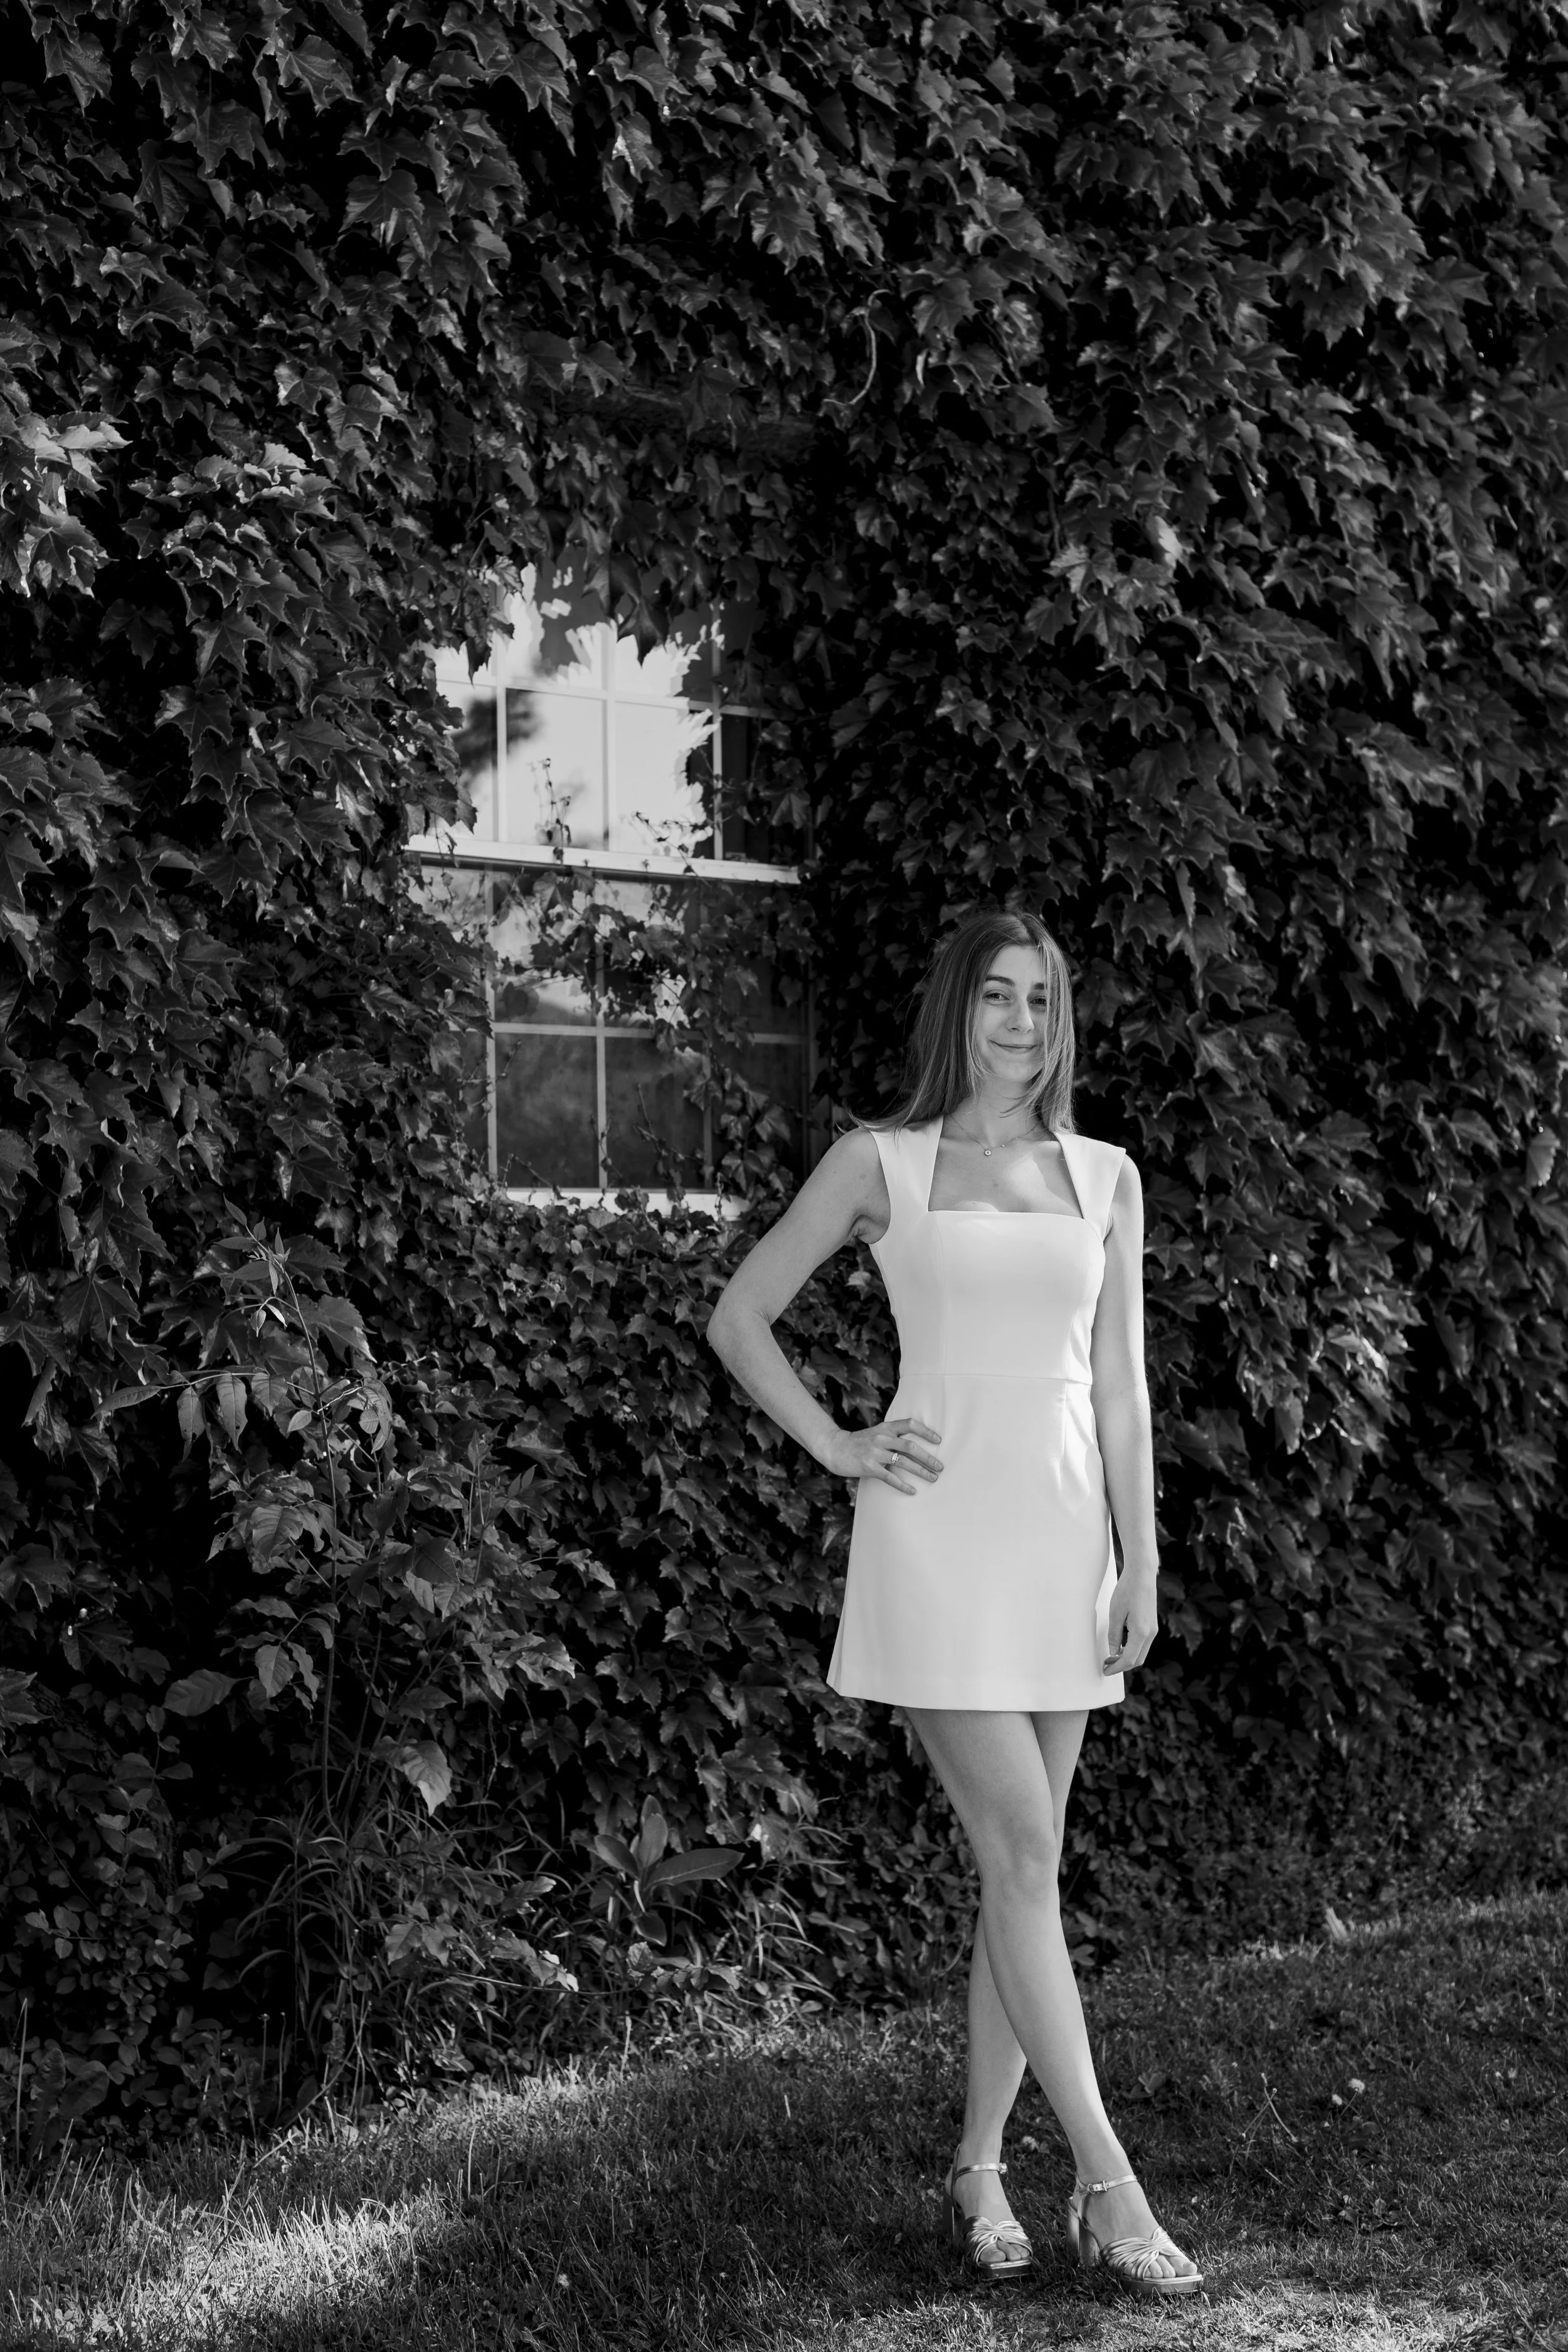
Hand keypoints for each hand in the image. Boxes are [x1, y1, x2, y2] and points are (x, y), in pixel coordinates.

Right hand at [823, 1418, 943, 1494]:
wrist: (835, 1448)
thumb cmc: (859, 1442)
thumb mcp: (876, 1432)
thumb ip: (893, 1436)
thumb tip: (915, 1446)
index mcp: (885, 1427)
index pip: (910, 1424)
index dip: (926, 1432)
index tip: (938, 1440)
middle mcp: (881, 1438)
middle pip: (910, 1446)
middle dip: (928, 1457)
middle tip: (940, 1467)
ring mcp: (875, 1453)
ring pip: (903, 1462)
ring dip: (921, 1471)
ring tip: (933, 1478)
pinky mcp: (869, 1467)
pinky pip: (890, 1477)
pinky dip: (903, 1485)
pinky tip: (912, 1491)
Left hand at [1104, 1565, 1157, 1673]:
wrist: (1142, 1574)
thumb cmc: (1127, 1590)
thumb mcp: (1115, 1613)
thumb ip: (1115, 1635)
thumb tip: (1114, 1652)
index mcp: (1141, 1632)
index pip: (1129, 1659)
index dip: (1117, 1668)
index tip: (1106, 1671)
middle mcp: (1151, 1633)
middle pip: (1138, 1659)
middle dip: (1122, 1665)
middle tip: (1107, 1665)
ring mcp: (1153, 1629)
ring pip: (1141, 1652)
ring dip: (1128, 1657)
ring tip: (1112, 1656)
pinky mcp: (1152, 1624)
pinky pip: (1143, 1643)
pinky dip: (1133, 1649)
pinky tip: (1121, 1645)